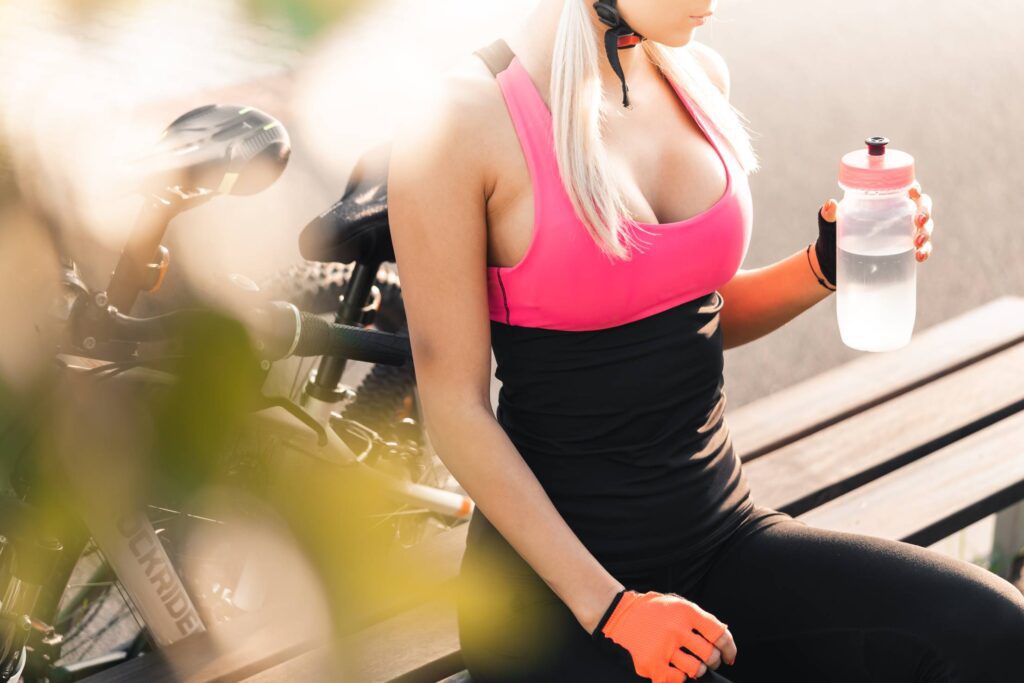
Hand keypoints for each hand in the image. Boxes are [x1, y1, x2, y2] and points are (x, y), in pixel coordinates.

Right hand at [591, 589, 736, 681]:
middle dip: (713, 661)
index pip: (719, 633)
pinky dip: (679, 677)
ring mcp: (664, 648)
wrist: (616, 614)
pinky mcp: (652, 664)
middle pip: (710, 655)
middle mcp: (676, 629)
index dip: (729, 648)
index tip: (729, 655)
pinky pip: (677, 679)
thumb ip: (697, 618)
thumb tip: (722, 635)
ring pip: (696, 670)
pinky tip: (674, 669)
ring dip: (696, 670)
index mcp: (685, 612)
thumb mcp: (675, 604)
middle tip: (708, 660)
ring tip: (690, 664)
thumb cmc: (647, 609)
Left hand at [821, 180, 934, 262]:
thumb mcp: (829, 225)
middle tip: (918, 221)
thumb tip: (830, 204)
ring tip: (917, 243)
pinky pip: (921, 247)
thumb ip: (828, 216)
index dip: (913, 186)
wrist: (831, 264)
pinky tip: (920, 257)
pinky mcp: (904, 250)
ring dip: (926, 233)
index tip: (913, 190)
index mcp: (882, 200)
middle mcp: (897, 213)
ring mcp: (903, 231)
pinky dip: (925, 251)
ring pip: (925, 226)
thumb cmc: (832, 237)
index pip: (903, 186)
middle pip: (921, 205)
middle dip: (924, 212)